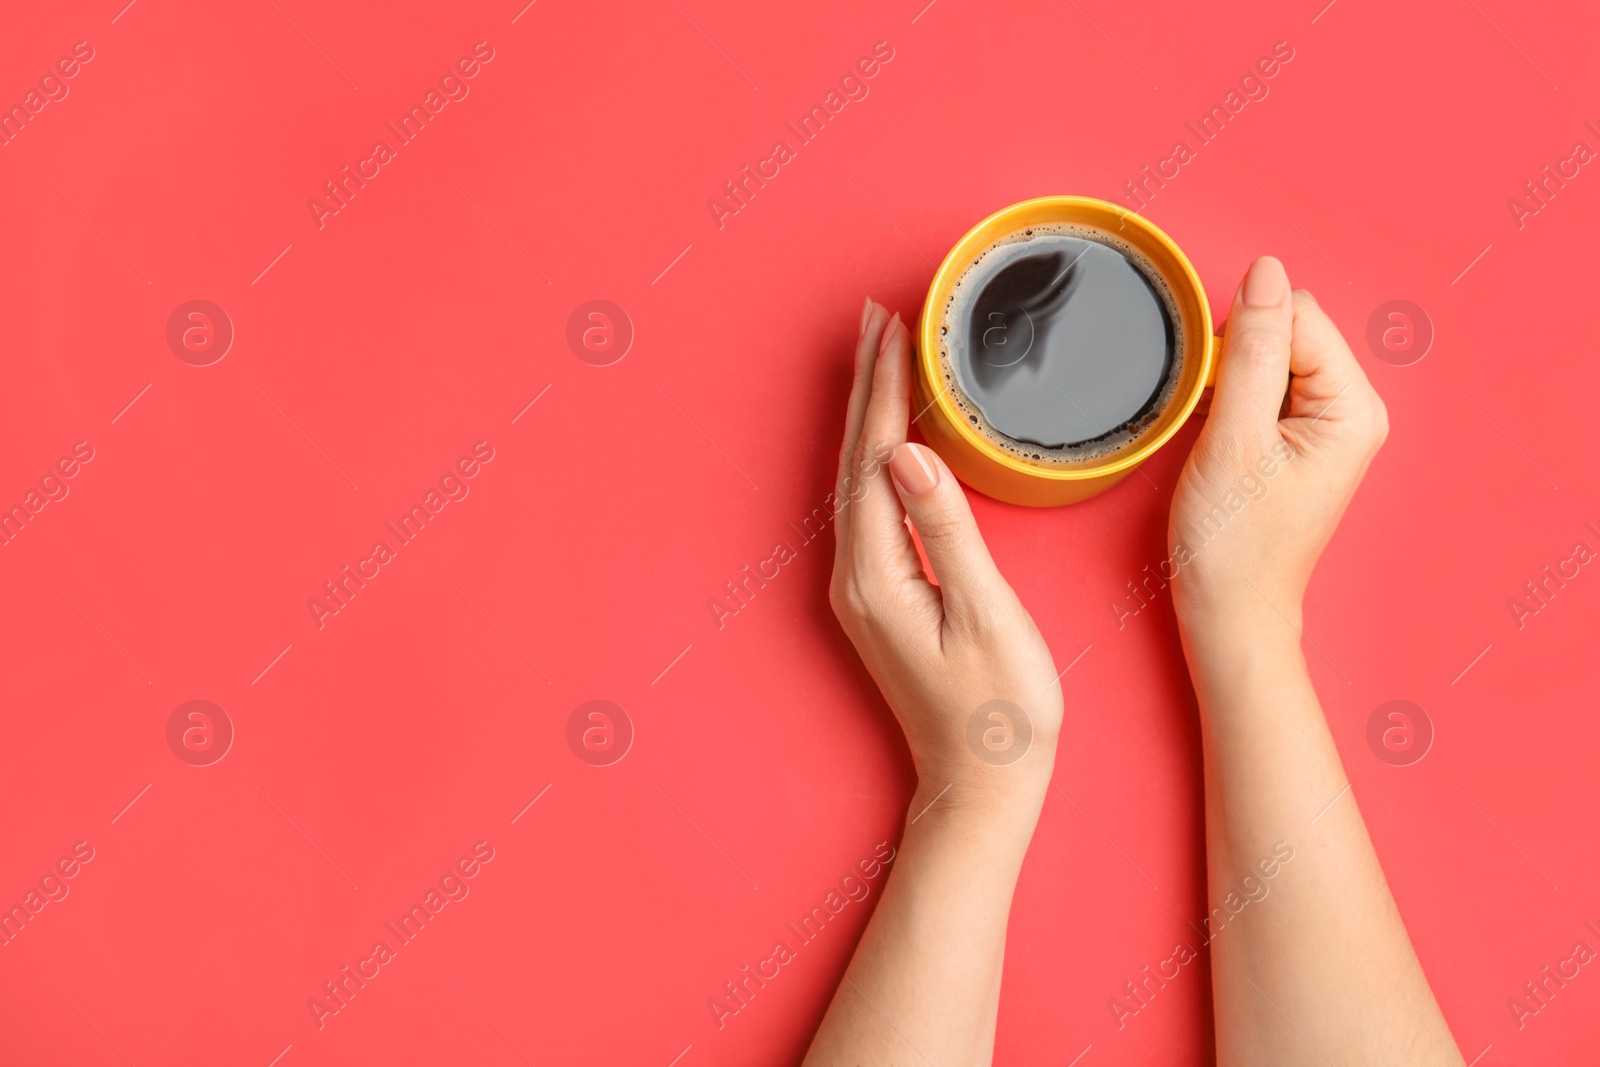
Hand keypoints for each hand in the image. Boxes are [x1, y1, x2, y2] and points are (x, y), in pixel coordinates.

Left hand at [829, 299, 1061, 818]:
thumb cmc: (999, 711)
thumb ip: (946, 528)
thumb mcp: (985, 614)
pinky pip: (870, 507)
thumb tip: (907, 452)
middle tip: (880, 316)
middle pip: (856, 458)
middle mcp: (856, 576)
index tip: (893, 326)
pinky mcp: (881, 598)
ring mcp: (863, 589)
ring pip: (858, 479)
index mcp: (878, 572)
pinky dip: (878, 457)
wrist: (980, 786)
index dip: (885, 387)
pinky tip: (893, 440)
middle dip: (868, 384)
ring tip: (883, 356)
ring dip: (870, 414)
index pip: (876, 456)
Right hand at [1169, 256, 1387, 630]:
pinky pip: (1262, 384)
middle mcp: (1352, 409)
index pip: (1296, 315)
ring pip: (1268, 354)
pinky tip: (1220, 442)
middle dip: (1237, 360)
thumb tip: (1266, 273)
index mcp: (1353, 407)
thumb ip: (1253, 350)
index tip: (1216, 397)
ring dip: (1230, 382)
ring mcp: (1327, 424)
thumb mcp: (1234, 439)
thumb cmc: (1233, 546)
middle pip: (1286, 330)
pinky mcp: (1299, 437)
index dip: (1241, 342)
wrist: (1229, 612)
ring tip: (1220, 440)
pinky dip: (1230, 401)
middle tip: (1218, 424)